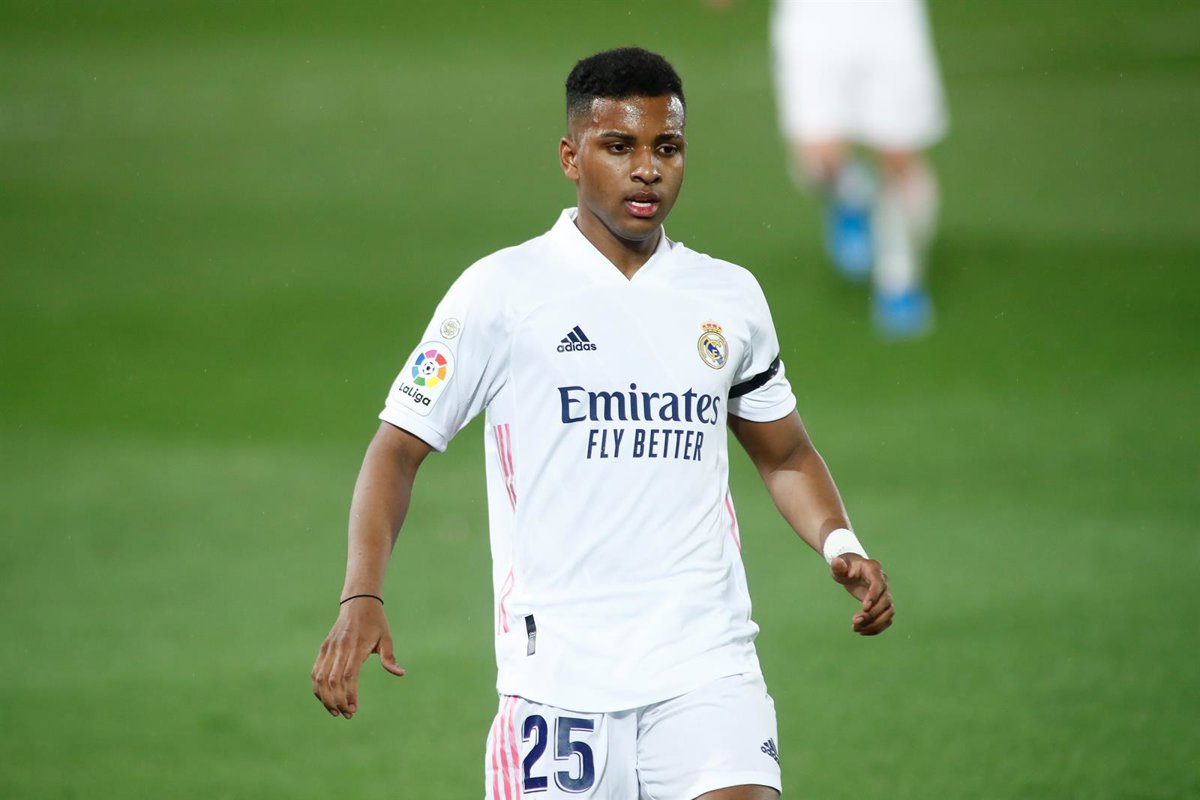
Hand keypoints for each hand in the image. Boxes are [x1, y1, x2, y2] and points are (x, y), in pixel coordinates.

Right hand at [311, 598, 405, 718]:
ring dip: (325, 698)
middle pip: (332, 681)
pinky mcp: (323, 649)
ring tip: (335, 711)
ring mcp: (329, 648)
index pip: (349, 676)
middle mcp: (340, 648)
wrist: (358, 603)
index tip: (354, 709)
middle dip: (337, 701)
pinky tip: (325, 699)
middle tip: (346, 714)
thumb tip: (400, 673)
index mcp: (356, 647)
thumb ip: (390, 657)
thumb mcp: (386, 638)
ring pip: (320, 678)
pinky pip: (316, 672)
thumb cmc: (376, 622)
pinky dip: (318, 688)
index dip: (349, 695)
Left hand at [830, 555, 893, 635]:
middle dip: (872, 614)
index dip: (874, 596)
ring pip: (889, 612)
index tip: (864, 607)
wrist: (853, 570)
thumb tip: (836, 562)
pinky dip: (876, 628)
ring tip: (857, 629)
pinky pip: (886, 619)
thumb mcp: (840, 565)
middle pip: (886, 601)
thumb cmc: (846, 566)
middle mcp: (884, 582)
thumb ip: (838, 565)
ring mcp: (885, 594)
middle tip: (854, 621)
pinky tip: (862, 631)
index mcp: (874, 569)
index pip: (879, 583)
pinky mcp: (883, 605)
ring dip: (875, 623)